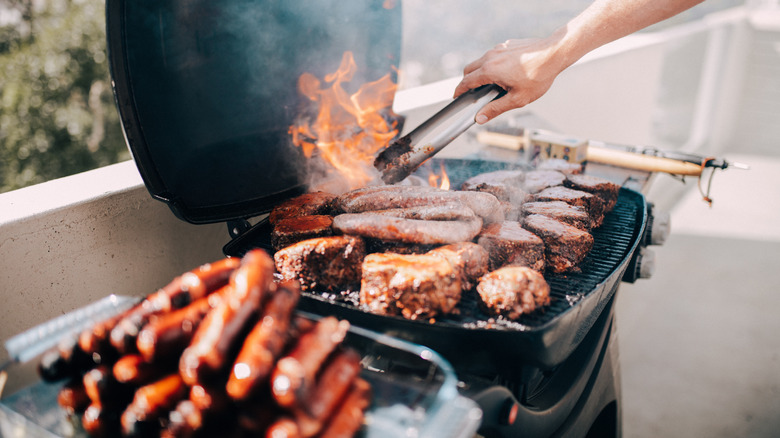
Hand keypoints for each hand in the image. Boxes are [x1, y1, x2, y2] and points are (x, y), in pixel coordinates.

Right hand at [453, 36, 567, 123]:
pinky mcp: (508, 44)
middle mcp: (491, 56)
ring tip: (492, 84)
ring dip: (481, 72)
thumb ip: (496, 109)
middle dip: (467, 81)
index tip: (457, 97)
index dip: (459, 91)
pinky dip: (493, 64)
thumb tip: (480, 118)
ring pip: (481, 61)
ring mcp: (499, 48)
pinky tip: (506, 72)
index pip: (466, 81)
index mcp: (489, 70)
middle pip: (470, 69)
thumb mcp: (517, 99)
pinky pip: (494, 54)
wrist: (554, 53)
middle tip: (472, 92)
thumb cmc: (538, 76)